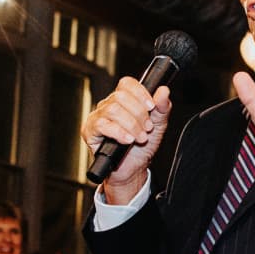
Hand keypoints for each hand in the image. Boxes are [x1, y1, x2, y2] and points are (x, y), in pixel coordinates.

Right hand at [81, 77, 172, 202]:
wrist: (134, 168)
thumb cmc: (142, 147)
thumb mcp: (158, 126)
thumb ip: (162, 108)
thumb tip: (164, 91)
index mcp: (124, 101)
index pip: (127, 84)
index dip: (140, 93)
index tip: (151, 107)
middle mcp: (109, 106)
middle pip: (121, 97)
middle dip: (139, 114)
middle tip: (147, 128)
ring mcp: (98, 117)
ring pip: (113, 110)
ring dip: (132, 125)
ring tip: (140, 138)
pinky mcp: (90, 131)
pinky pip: (102, 125)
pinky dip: (119, 132)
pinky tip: (128, 140)